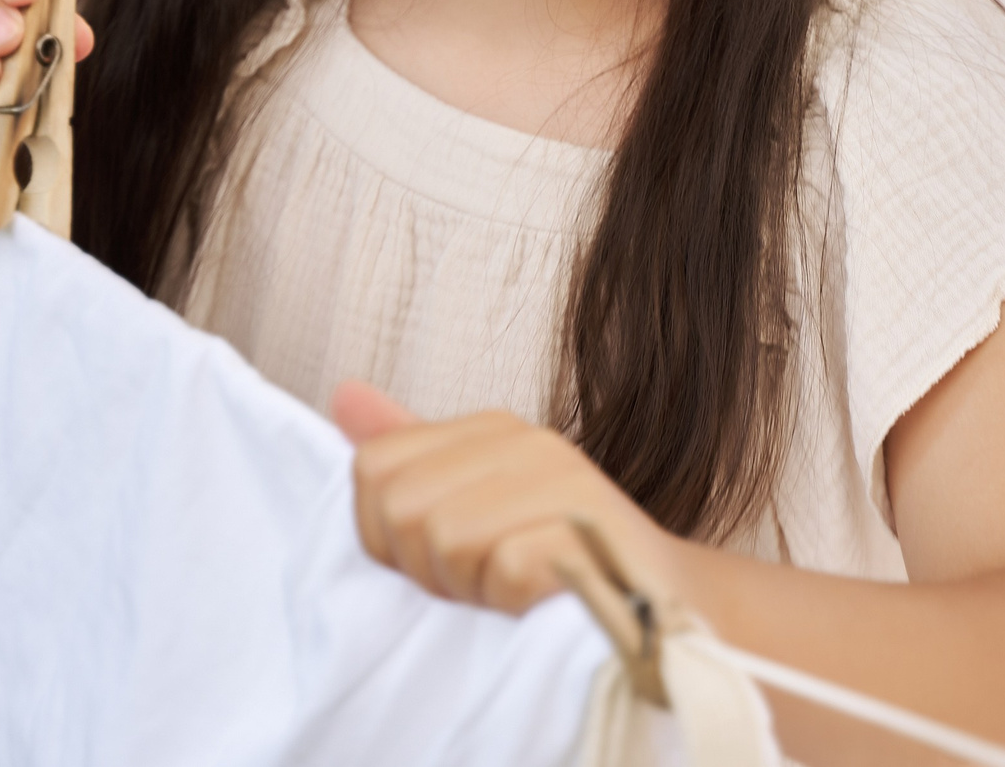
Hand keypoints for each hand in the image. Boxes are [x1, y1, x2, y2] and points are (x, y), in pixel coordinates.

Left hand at [331, 381, 684, 615]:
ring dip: (475, 588)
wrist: (660, 610)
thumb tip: (344, 394)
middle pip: (401, 509)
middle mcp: (524, 439)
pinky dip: (518, 598)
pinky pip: (508, 565)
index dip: (386, 539)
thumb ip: (409, 455)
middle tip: (482, 582)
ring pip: (447, 537)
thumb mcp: (471, 510)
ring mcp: (563, 476)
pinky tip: (545, 600)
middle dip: (429, 569)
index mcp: (485, 430)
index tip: (440, 562)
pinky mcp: (593, 524)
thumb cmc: (554, 566)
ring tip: (513, 592)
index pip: (371, 470)